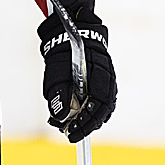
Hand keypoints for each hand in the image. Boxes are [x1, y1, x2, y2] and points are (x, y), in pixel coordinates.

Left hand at [38, 8, 116, 142]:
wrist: (71, 29)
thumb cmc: (62, 51)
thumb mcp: (55, 73)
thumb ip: (59, 95)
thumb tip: (60, 118)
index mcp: (98, 75)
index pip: (98, 108)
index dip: (85, 124)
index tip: (71, 134)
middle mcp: (108, 78)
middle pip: (103, 110)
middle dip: (87, 125)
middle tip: (71, 134)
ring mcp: (109, 78)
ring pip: (104, 106)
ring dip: (90, 119)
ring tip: (74, 128)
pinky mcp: (105, 79)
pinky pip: (103, 100)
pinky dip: (93, 111)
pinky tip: (82, 117)